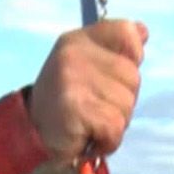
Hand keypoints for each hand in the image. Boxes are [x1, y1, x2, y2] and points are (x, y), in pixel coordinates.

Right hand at [29, 19, 146, 163]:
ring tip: (89, 124)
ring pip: (127, 104)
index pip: (126, 33)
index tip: (113, 77)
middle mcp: (73, 54)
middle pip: (133, 77)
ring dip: (114, 123)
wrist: (31, 137)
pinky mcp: (76, 107)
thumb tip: (143, 32)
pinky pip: (115, 126)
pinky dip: (108, 141)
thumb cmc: (65, 104)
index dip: (132, 56)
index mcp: (78, 40)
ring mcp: (73, 79)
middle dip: (121, 101)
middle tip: (94, 109)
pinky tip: (88, 138)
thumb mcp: (86, 67)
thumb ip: (113, 50)